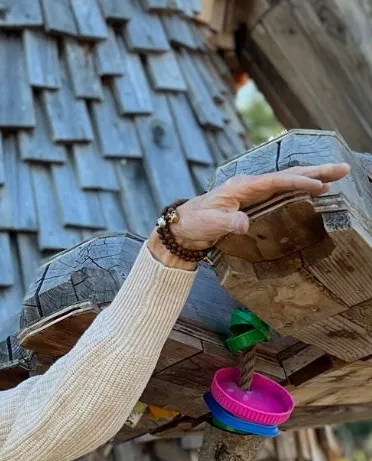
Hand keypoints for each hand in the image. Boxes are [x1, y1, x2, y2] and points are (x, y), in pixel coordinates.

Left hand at [146, 162, 351, 267]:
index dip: (300, 183)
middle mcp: (250, 185)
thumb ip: (226, 223)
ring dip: (313, 177)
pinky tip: (314, 189)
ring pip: (288, 180)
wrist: (181, 227)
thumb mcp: (208, 224)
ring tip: (337, 176)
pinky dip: (300, 187)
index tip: (320, 186)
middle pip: (289, 175)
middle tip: (343, 169)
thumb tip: (243, 223)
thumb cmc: (193, 223)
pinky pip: (282, 190)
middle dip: (316, 172)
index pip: (278, 181)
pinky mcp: (253, 200)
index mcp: (242, 187)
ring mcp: (253, 191)